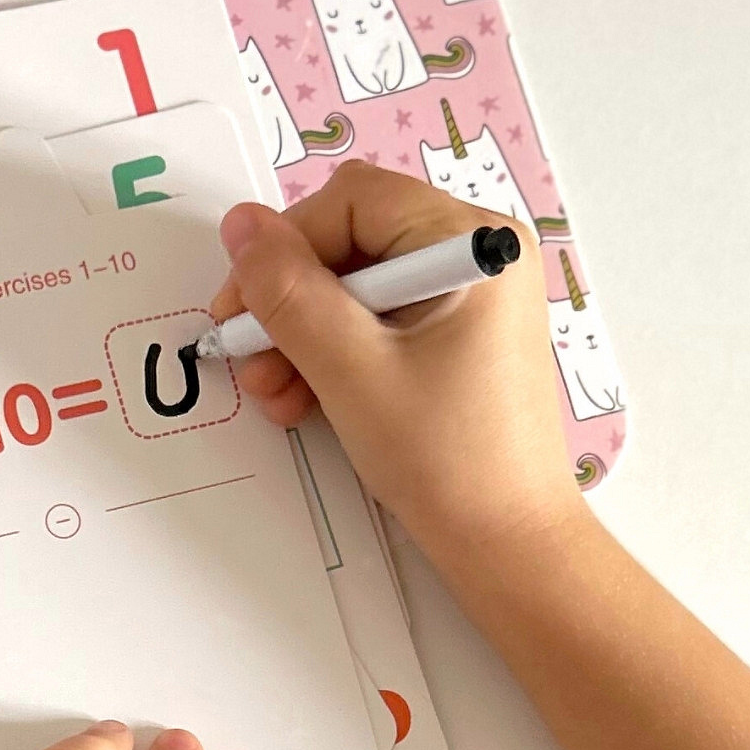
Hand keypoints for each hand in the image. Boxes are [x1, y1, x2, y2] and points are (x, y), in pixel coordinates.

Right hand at [209, 164, 582, 563]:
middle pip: (350, 240)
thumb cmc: (448, 460)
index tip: (241, 309)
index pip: (352, 203)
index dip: (285, 248)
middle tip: (250, 358)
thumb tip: (240, 223)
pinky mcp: (455, 335)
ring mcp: (469, 295)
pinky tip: (303, 399)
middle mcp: (479, 254)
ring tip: (275, 395)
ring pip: (354, 284)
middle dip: (290, 300)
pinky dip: (332, 352)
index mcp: (475, 243)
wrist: (508, 546)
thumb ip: (288, 290)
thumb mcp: (350, 369)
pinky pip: (376, 319)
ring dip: (301, 333)